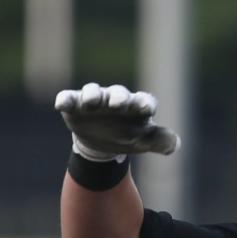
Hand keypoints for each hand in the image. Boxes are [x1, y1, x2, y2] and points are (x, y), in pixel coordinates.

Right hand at [55, 82, 179, 158]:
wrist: (103, 141)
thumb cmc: (128, 135)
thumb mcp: (145, 140)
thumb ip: (160, 141)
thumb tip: (174, 145)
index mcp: (137, 106)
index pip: (144, 101)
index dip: (145, 103)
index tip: (146, 108)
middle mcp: (116, 99)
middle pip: (119, 94)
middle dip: (118, 97)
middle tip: (118, 103)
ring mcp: (95, 100)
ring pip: (93, 92)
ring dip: (92, 95)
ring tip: (91, 102)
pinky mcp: (75, 105)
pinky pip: (69, 98)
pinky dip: (66, 99)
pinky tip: (62, 105)